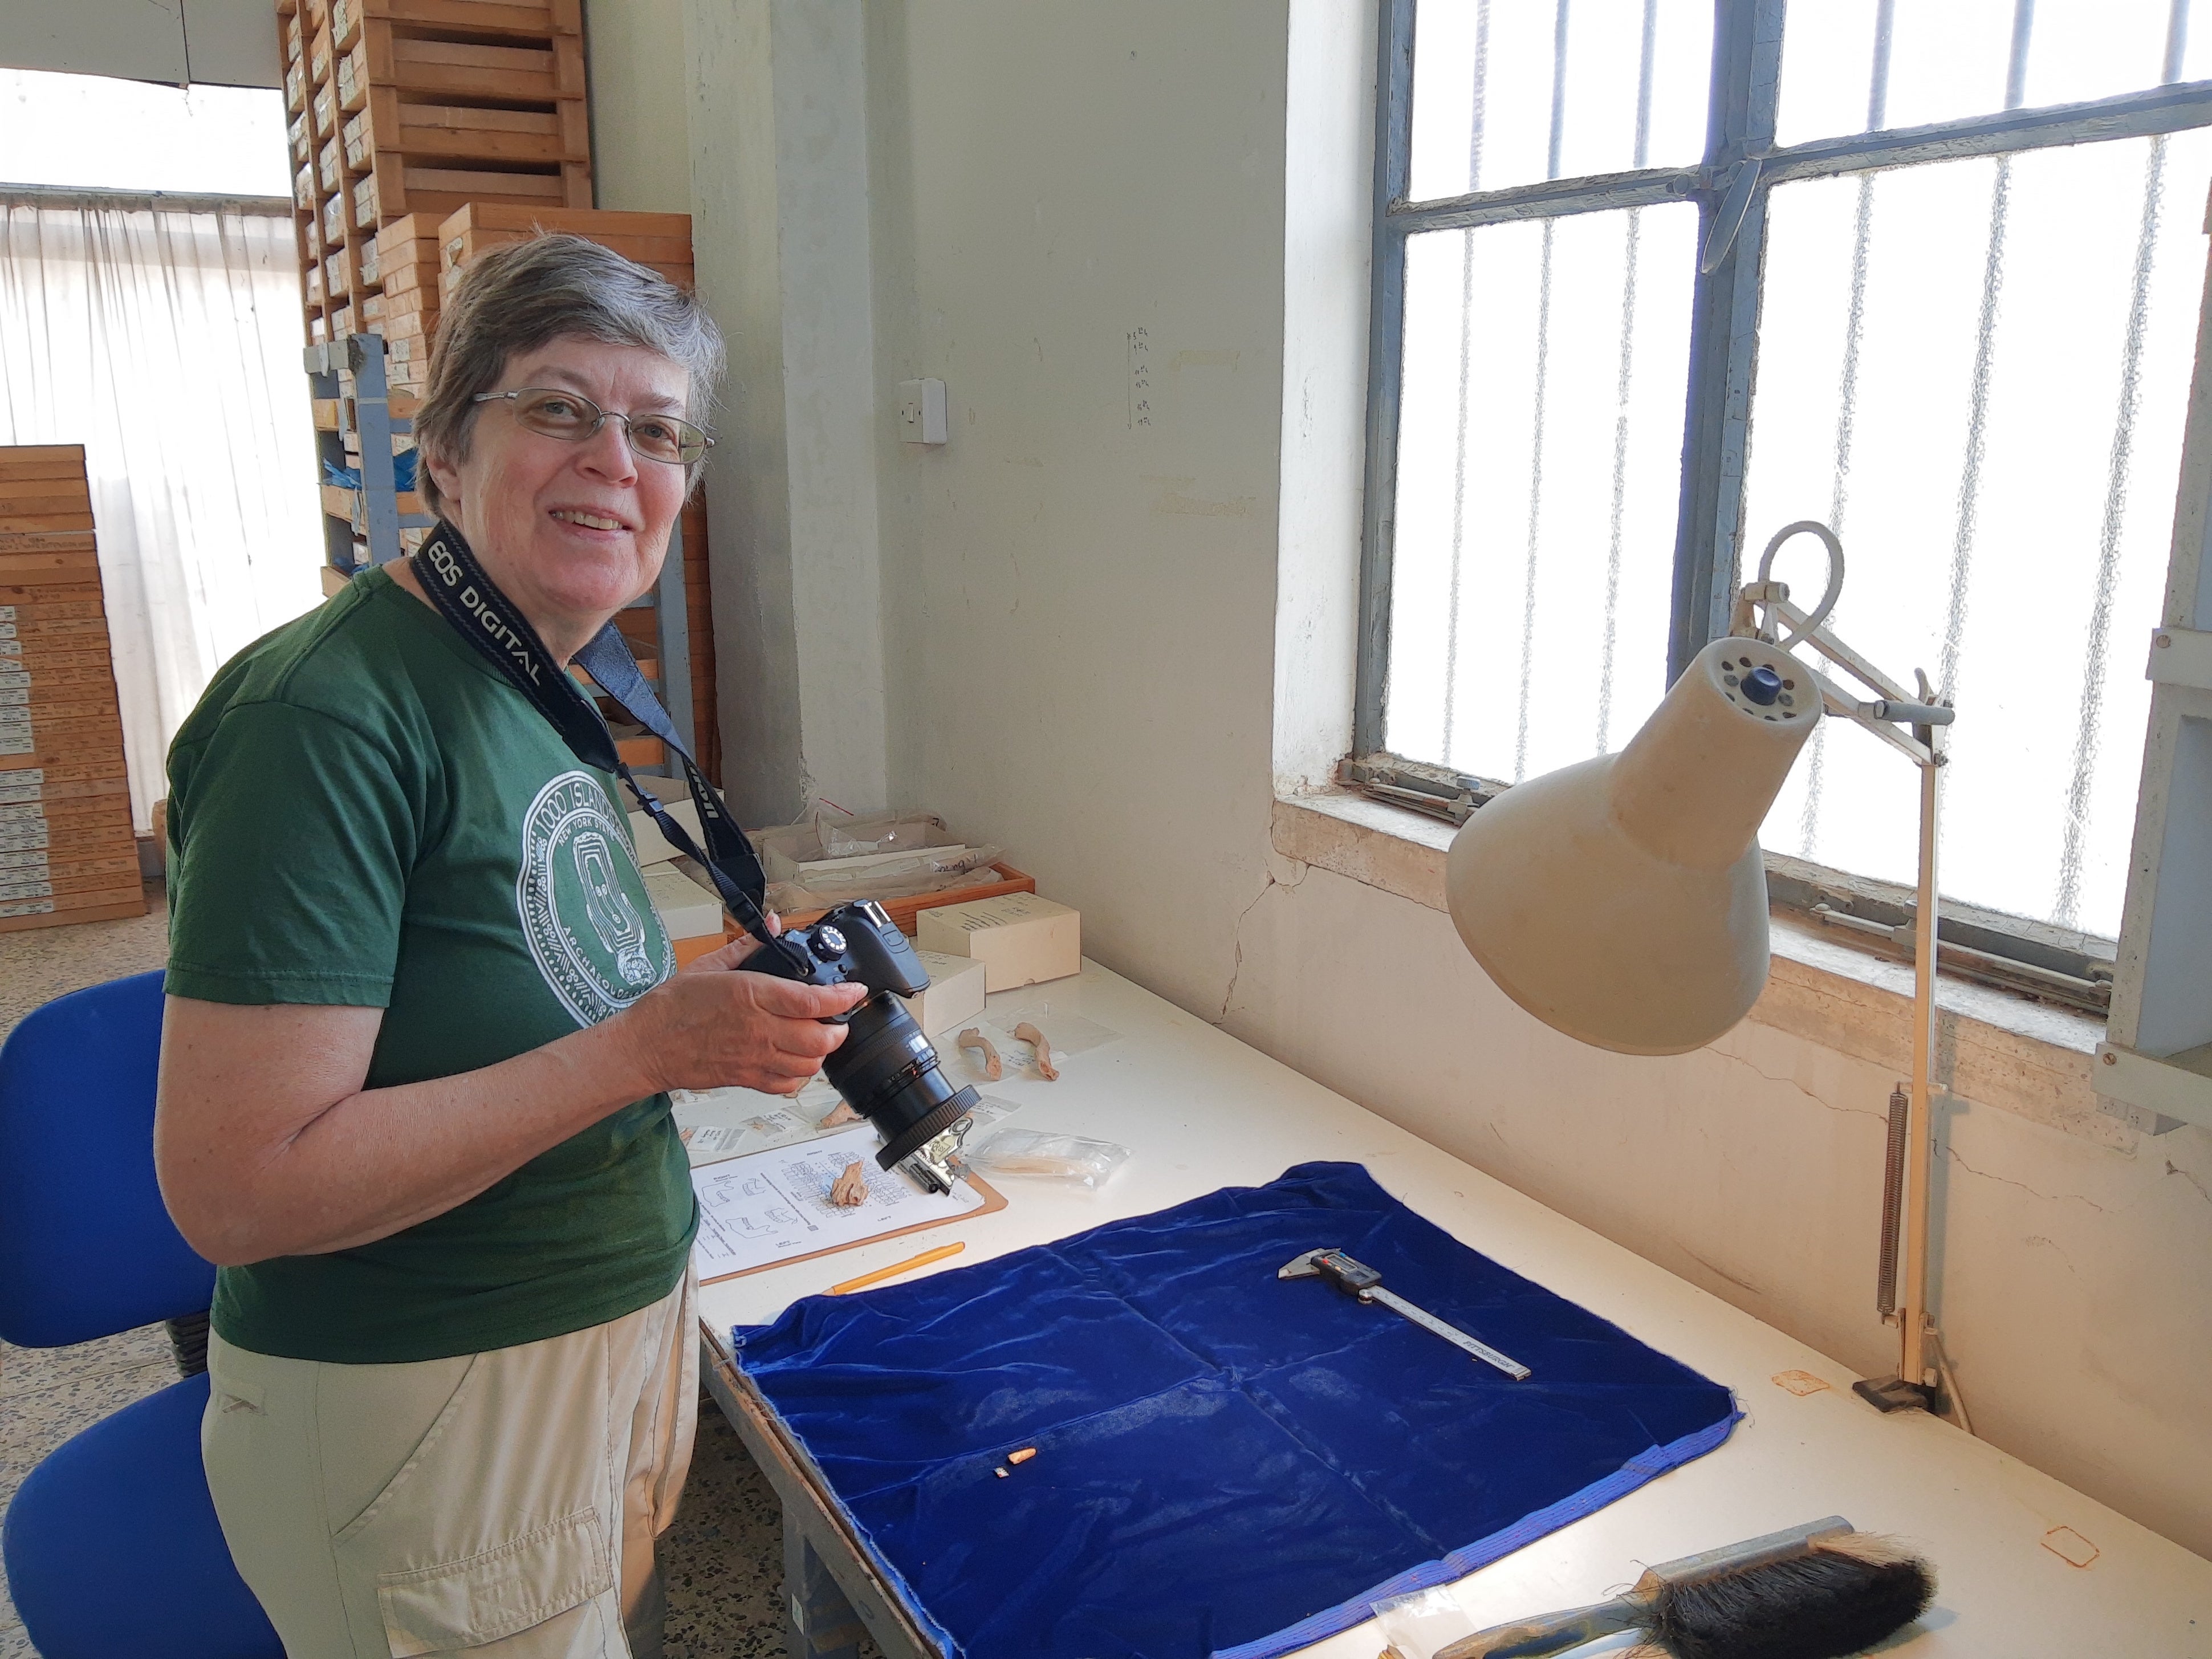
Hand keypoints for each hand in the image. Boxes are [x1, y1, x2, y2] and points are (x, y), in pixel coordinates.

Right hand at [619, 959, 866, 1094]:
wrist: (645, 1045)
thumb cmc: (671, 1006)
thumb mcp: (709, 964)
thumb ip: (747, 945)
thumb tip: (773, 924)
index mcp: (751, 995)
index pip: (812, 1000)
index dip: (842, 997)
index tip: (855, 990)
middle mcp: (759, 1029)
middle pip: (820, 1040)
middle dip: (839, 1030)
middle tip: (838, 1019)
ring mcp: (754, 1058)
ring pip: (809, 1066)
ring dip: (821, 1053)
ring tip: (818, 1039)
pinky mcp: (746, 1079)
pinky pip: (786, 1085)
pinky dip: (799, 1076)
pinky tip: (794, 1061)